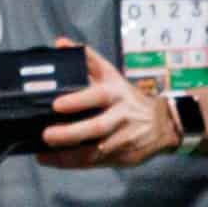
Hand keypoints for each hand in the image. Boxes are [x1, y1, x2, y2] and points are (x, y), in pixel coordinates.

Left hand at [36, 39, 178, 169]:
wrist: (163, 123)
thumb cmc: (126, 97)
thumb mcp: (111, 75)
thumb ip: (86, 59)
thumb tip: (60, 43)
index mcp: (116, 92)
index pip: (97, 96)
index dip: (77, 101)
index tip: (56, 105)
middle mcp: (120, 115)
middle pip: (96, 127)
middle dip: (70, 133)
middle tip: (46, 135)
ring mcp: (122, 138)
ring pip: (95, 150)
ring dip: (67, 154)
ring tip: (44, 152)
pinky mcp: (122, 156)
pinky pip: (95, 162)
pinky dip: (73, 163)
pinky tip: (52, 160)